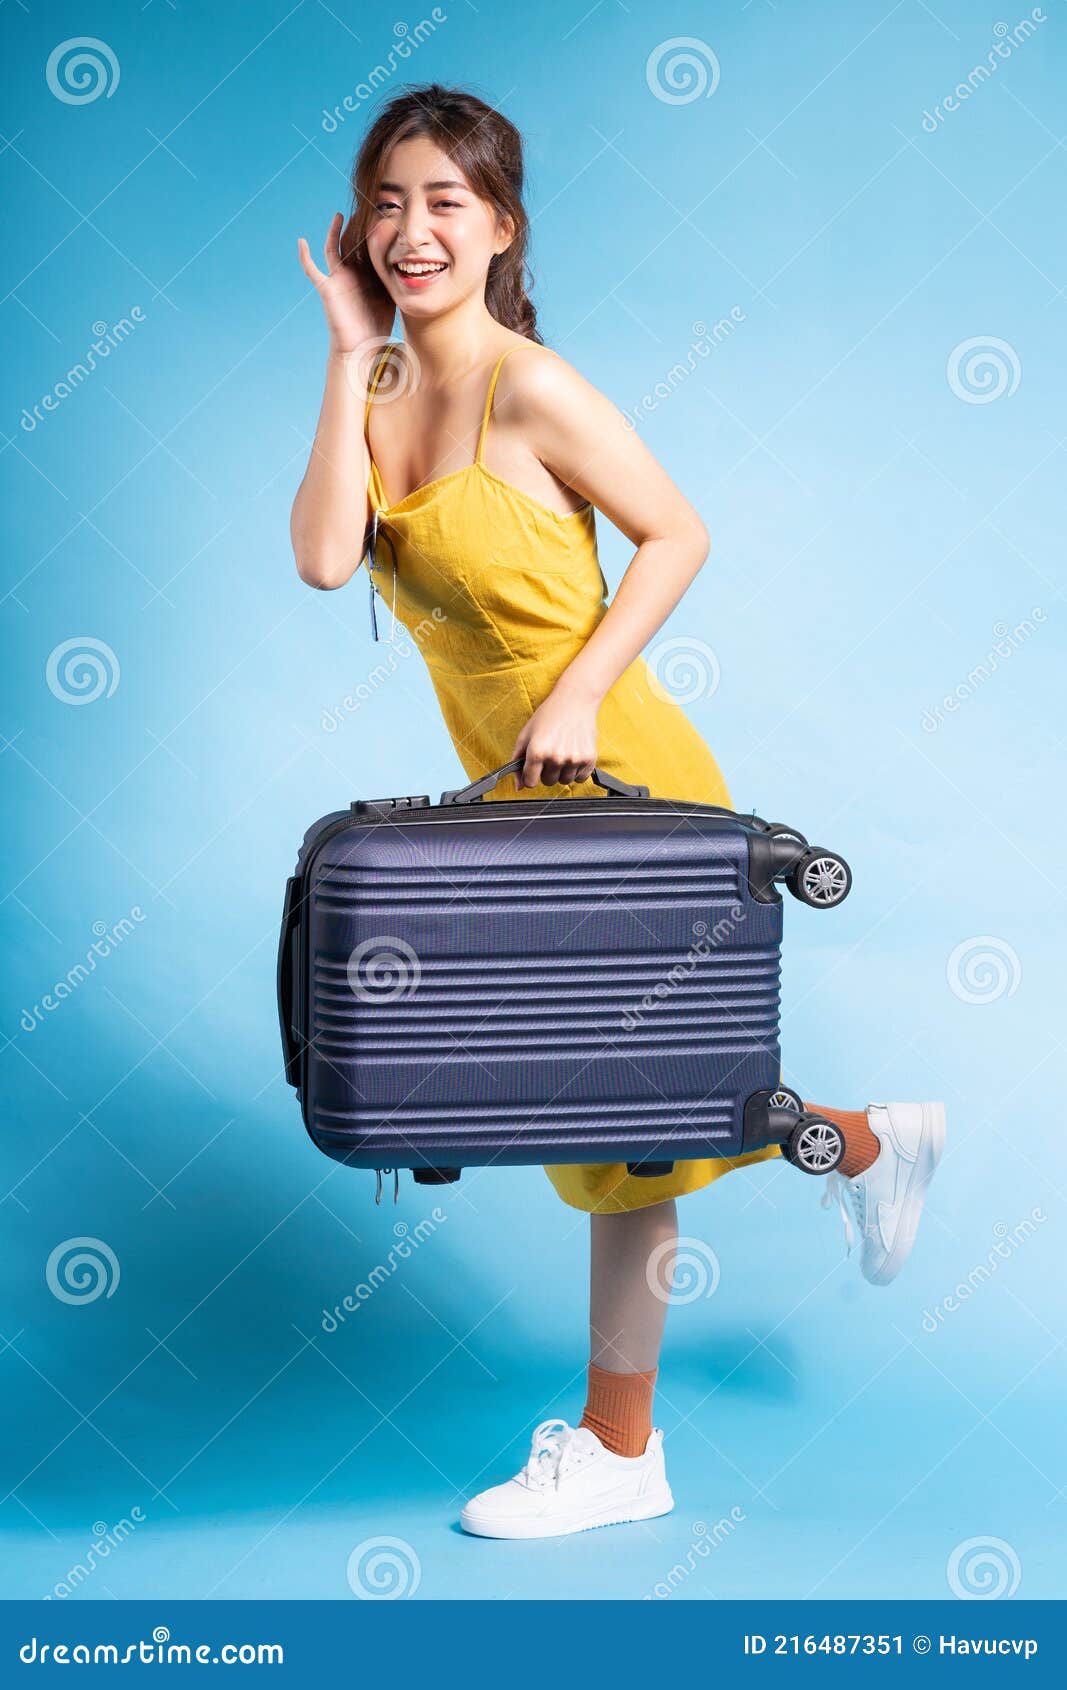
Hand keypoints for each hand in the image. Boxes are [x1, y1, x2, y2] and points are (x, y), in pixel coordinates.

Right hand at [297, 212, 393, 356]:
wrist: (362, 348)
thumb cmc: (377, 327)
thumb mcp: (391, 297)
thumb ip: (397, 280)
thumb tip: (417, 265)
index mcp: (367, 273)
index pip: (369, 245)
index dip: (373, 230)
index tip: (384, 213)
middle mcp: (352, 273)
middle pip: (351, 243)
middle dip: (356, 226)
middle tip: (365, 206)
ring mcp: (338, 279)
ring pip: (334, 249)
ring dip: (335, 232)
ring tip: (341, 215)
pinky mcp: (327, 289)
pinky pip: (312, 271)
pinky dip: (305, 257)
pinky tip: (301, 241)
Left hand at [511, 683, 599, 790]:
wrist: (574, 701)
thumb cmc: (548, 716)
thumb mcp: (525, 735)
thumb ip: (517, 761)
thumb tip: (518, 786)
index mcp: (537, 751)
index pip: (530, 782)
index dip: (530, 776)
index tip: (534, 768)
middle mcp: (556, 757)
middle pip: (548, 782)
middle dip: (547, 771)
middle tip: (550, 753)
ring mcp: (574, 759)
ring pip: (564, 781)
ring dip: (562, 771)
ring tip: (563, 752)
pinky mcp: (589, 759)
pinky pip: (581, 778)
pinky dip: (577, 771)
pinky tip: (573, 754)